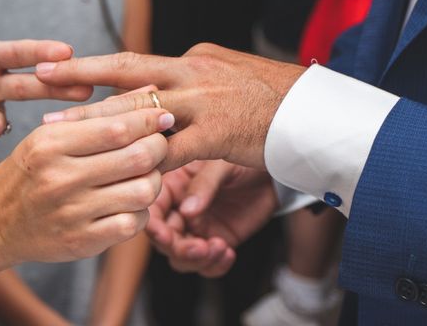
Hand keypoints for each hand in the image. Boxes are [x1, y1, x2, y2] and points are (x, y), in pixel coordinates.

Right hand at [0, 108, 173, 263]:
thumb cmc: (29, 171)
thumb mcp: (51, 135)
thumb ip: (100, 114)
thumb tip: (148, 91)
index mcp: (51, 144)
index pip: (117, 127)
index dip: (149, 119)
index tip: (163, 115)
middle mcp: (61, 178)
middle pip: (138, 157)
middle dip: (159, 146)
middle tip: (159, 143)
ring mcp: (72, 213)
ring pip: (143, 191)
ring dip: (154, 180)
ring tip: (144, 173)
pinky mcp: (83, 241)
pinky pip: (133, 224)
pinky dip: (140, 211)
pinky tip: (130, 202)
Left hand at [37, 44, 304, 170]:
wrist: (317, 111)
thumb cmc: (270, 96)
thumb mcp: (225, 75)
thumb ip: (189, 81)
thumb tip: (157, 89)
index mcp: (191, 57)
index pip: (133, 63)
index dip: (92, 67)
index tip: (57, 67)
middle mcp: (192, 72)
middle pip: (126, 74)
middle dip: (79, 80)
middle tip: (40, 83)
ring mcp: (204, 102)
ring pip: (139, 110)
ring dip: (95, 122)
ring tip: (58, 130)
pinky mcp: (216, 134)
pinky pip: (169, 152)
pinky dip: (141, 162)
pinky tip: (110, 170)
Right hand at [147, 160, 276, 276]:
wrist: (273, 172)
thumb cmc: (243, 160)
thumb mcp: (221, 165)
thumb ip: (203, 185)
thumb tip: (187, 211)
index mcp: (173, 185)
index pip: (153, 210)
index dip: (154, 227)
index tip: (166, 236)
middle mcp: (180, 209)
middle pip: (164, 240)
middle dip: (179, 249)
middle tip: (200, 247)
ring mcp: (197, 228)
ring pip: (181, 257)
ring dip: (196, 260)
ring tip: (219, 247)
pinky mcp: (216, 241)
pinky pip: (207, 264)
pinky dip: (214, 266)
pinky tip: (228, 252)